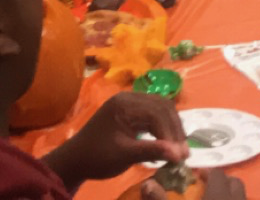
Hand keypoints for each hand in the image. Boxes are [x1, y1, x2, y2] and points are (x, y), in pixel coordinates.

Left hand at [43, 92, 186, 185]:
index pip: (157, 114)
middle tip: (184, 152)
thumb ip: (152, 151)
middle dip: (175, 129)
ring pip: (161, 109)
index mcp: (124, 104)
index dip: (171, 134)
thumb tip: (179, 154)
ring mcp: (130, 103)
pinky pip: (154, 114)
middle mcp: (129, 98)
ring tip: (178, 149)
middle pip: (163, 107)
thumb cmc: (97, 157)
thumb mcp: (124, 155)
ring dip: (172, 128)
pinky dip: (164, 128)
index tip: (180, 155)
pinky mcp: (131, 111)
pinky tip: (167, 143)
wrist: (76, 160)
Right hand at [137, 170, 246, 199]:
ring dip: (230, 196)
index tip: (195, 175)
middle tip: (205, 188)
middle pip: (236, 184)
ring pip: (242, 197)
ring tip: (213, 199)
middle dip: (222, 182)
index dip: (206, 172)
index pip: (218, 175)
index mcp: (219, 197)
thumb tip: (147, 184)